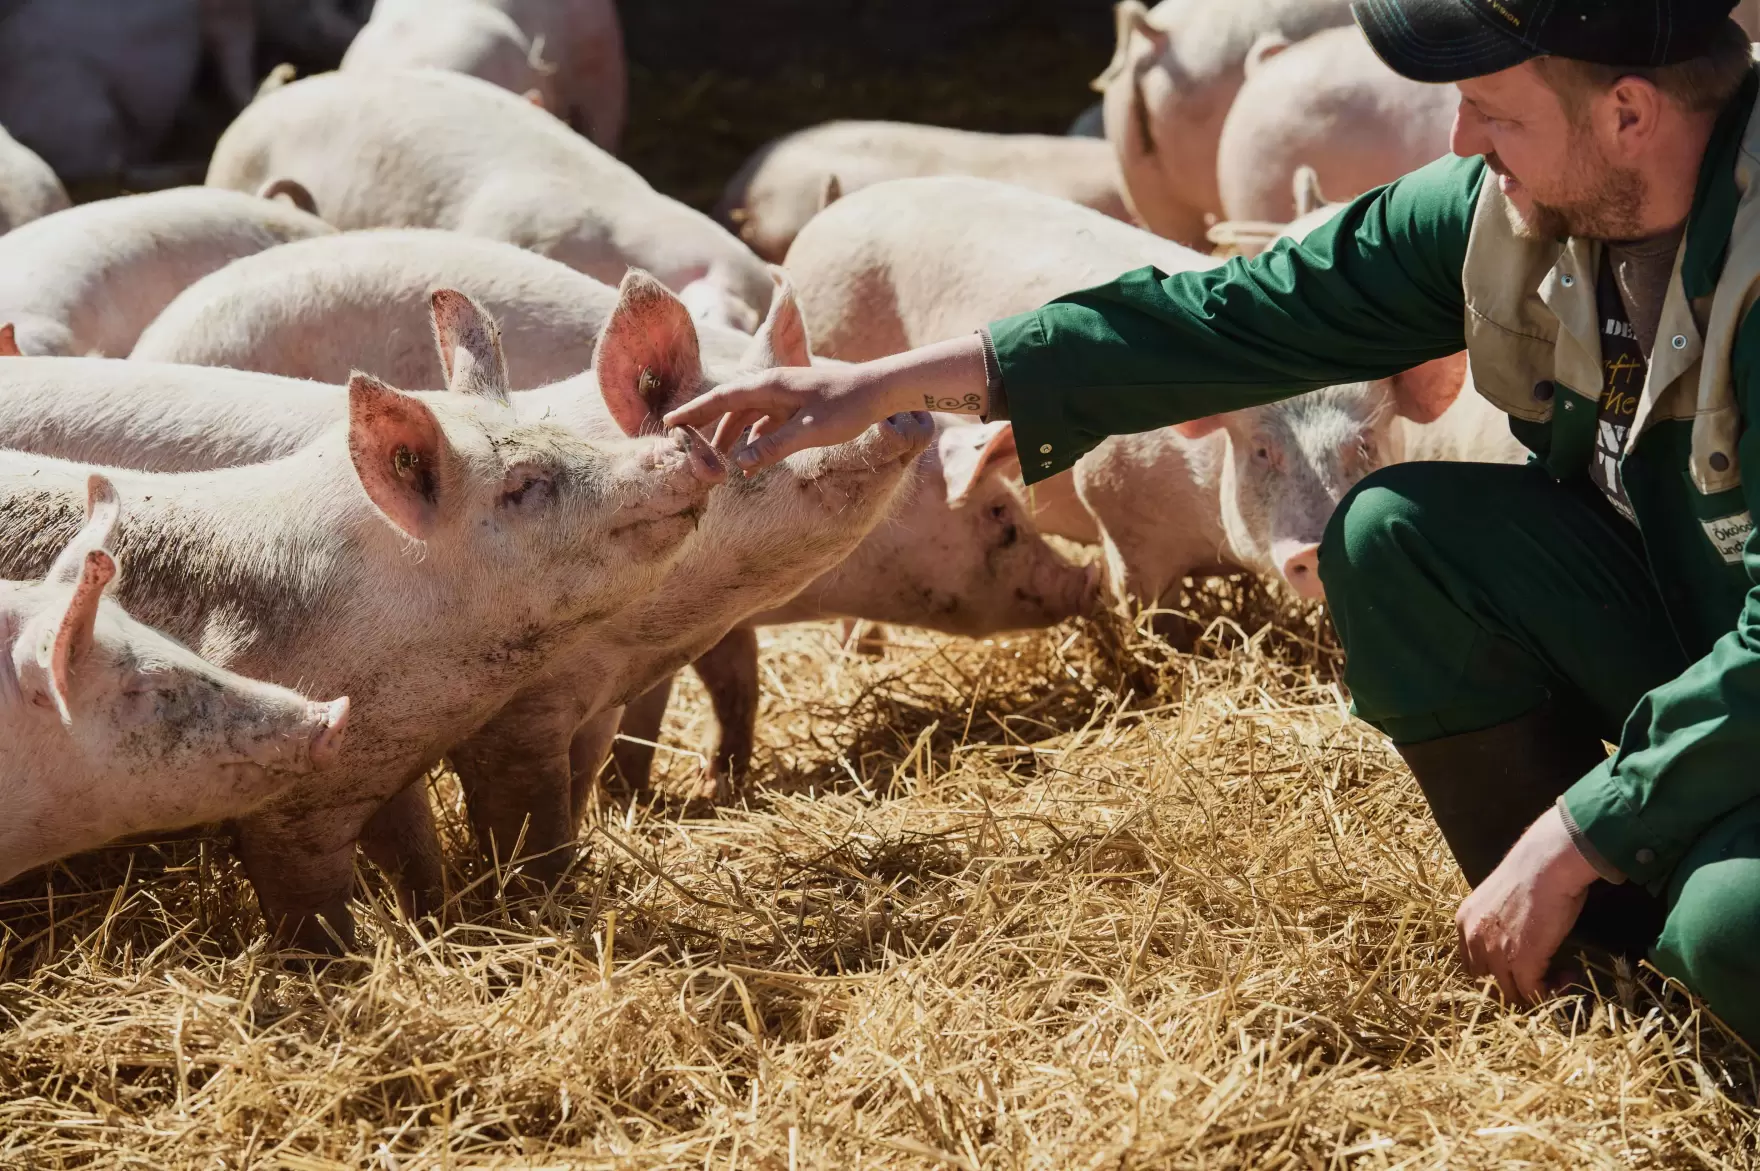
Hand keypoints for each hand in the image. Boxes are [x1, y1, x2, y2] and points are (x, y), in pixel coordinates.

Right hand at [663, 335, 988, 473]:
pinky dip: (757, 440)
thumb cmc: (849, 406)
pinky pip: (767, 423)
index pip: (722, 397)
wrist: (883, 390)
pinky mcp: (798, 405)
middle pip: (730, 407)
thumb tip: (739, 463)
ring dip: (734, 438)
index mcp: (770, 385)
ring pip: (749, 417)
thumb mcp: (810, 431)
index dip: (694, 411)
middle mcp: (774, 386)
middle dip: (708, 427)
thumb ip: (773, 447)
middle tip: (686, 447)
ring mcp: (786, 395)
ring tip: (721, 464)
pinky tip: (753, 462)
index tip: (669, 421)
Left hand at [1456, 805, 1599, 1003]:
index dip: (1496, 971)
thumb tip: (1514, 937)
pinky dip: (1552, 990)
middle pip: (1488, 982)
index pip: (1472, 963)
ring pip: (1510, 993)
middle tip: (1540, 974)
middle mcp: (1473, 940)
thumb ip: (1496, 922)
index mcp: (1464, 922)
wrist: (1546, 865)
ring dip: (1535, 990)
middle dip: (1514, 983)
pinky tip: (1569, 973)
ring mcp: (1495, 954)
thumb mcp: (1498, 900)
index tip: (1520, 965)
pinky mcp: (1522, 964)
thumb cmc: (1530, 874)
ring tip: (1559, 975)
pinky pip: (1534, 993)